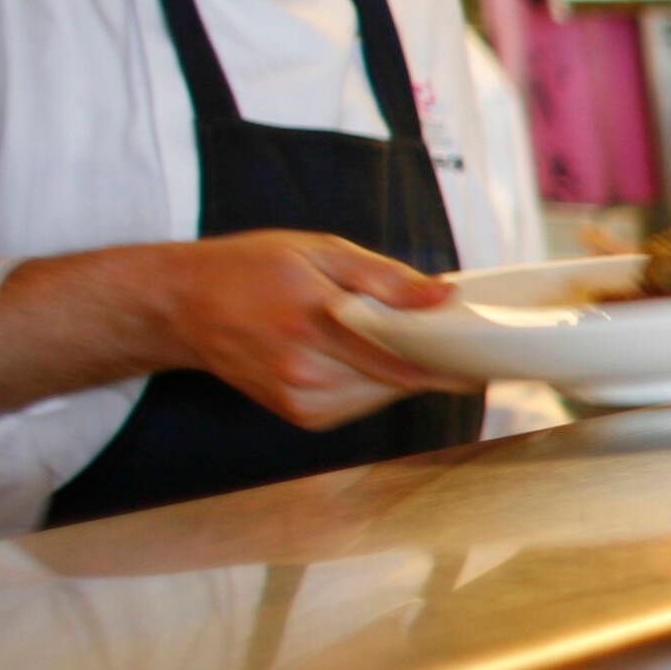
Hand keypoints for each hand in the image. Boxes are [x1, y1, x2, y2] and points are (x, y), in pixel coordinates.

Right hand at [138, 231, 474, 430]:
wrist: (181, 306)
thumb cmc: (250, 270)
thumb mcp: (319, 252)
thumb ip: (386, 279)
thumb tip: (444, 297)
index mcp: (315, 322)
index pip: (405, 359)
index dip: (453, 364)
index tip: (489, 358)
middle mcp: (307, 371)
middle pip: (400, 382)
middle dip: (432, 362)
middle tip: (451, 336)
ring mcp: (302, 400)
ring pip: (384, 396)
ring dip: (403, 373)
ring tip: (396, 338)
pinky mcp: (300, 416)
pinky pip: (360, 404)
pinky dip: (374, 383)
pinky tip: (362, 357)